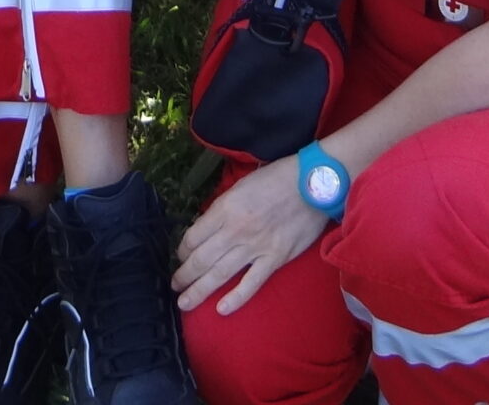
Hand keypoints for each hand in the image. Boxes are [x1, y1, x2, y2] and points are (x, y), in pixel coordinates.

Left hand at [174, 156, 331, 315]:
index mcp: (225, 209)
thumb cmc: (276, 179)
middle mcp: (235, 230)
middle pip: (201, 259)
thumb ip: (223, 209)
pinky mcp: (275, 259)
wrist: (314, 184)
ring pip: (219, 274)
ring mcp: (255, 247)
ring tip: (185, 302)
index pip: (193, 237)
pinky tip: (220, 310)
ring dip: (198, 291)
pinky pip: (251, 283)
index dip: (182, 250)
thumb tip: (207, 229)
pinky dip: (235, 298)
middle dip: (184, 275)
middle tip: (175, 285)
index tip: (181, 257)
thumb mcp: (240, 186)